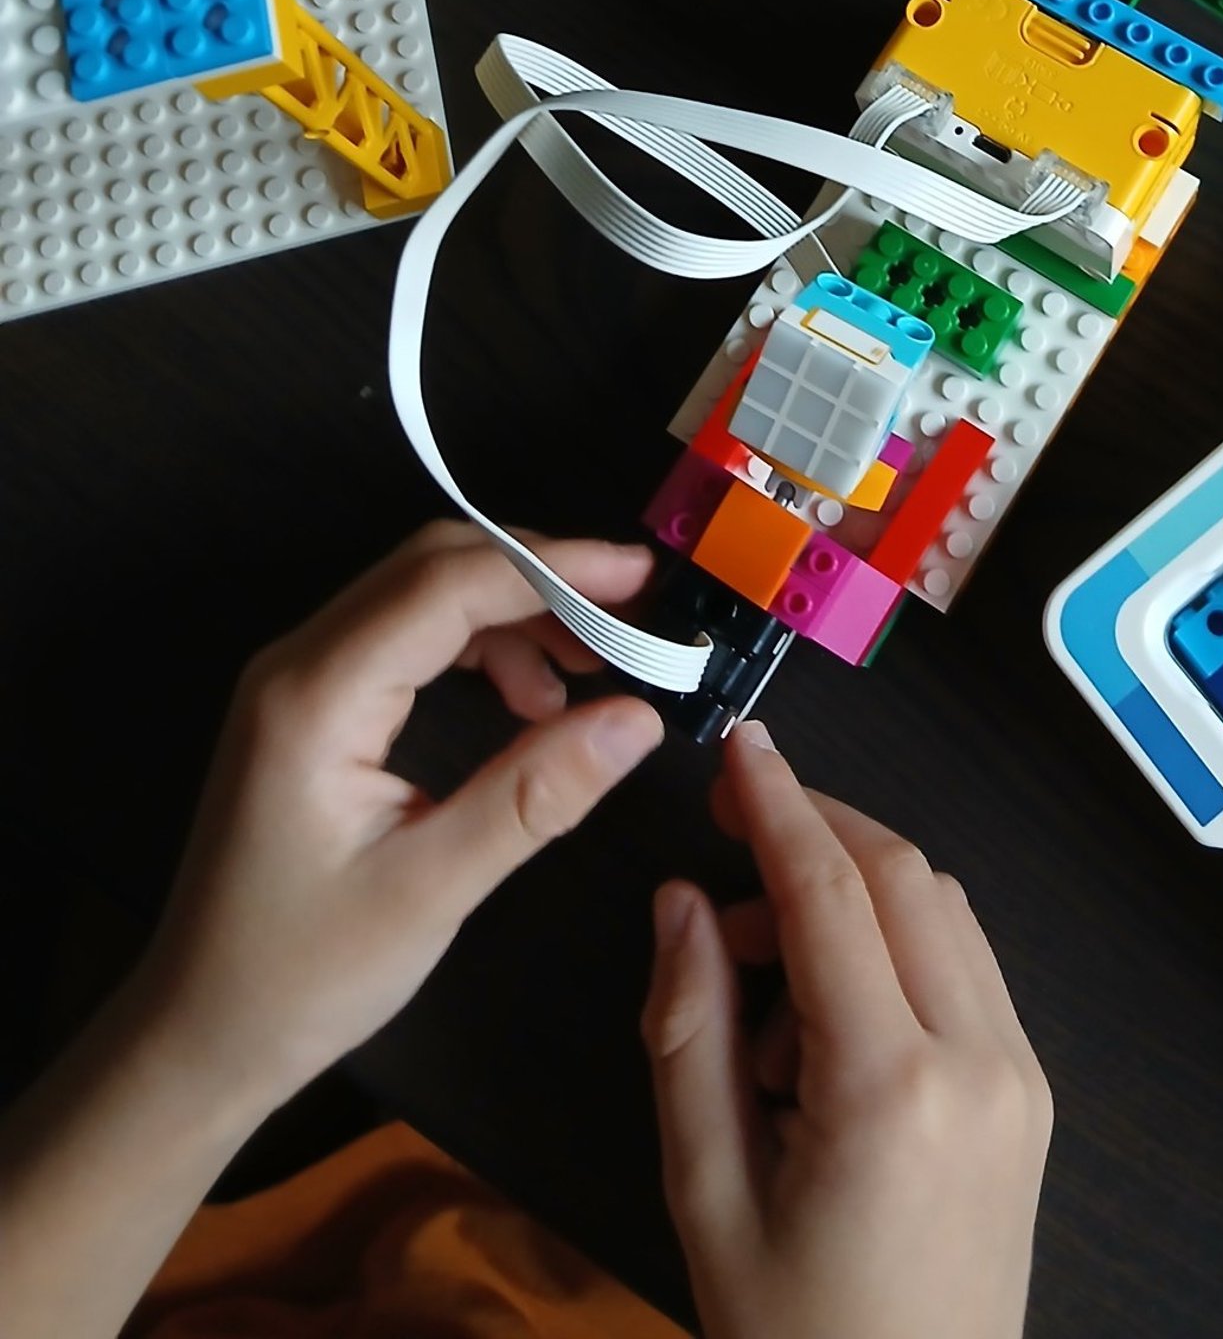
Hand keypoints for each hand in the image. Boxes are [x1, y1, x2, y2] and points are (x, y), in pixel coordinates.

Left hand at [136, 519, 663, 1123]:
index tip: (644, 578)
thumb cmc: (304, 975)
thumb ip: (536, 793)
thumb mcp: (432, 890)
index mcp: (317, 697)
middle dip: (543, 578)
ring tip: (594, 672)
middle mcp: (300, 662)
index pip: (448, 586)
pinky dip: (480, 648)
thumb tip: (641, 718)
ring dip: (515, 614)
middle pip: (434, 567)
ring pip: (424, 595)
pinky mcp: (312, 706)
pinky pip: (407, 638)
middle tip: (637, 615)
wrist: (198, 1036)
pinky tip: (530, 706)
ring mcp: (300, 679)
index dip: (554, 568)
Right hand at [642, 723, 1052, 1338]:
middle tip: (725, 855)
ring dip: (854, 897)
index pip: (832, 893)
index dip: (778, 804)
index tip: (737, 748)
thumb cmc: (794, 1333)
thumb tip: (683, 901)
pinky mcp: (1033, 1095)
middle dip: (815, 837)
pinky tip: (822, 1023)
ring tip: (759, 982)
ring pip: (944, 911)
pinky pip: (966, 968)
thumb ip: (688, 1032)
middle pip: (904, 877)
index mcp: (890, 1088)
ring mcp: (1021, 1077)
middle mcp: (980, 1062)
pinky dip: (895, 950)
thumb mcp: (706, 1192)